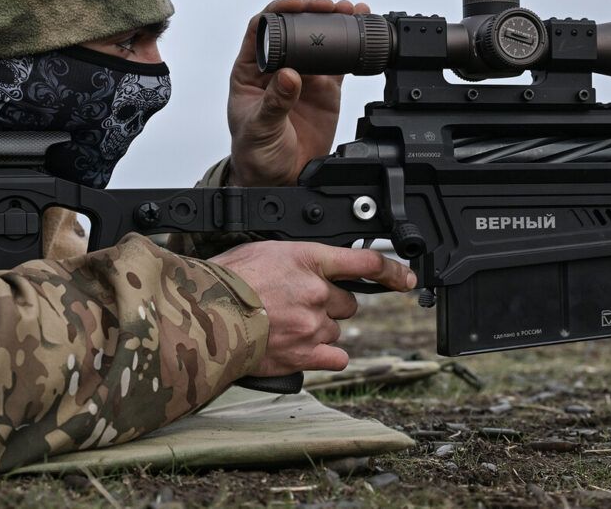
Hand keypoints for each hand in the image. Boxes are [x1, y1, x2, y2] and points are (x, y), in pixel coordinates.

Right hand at [211, 242, 415, 375]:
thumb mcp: (263, 252)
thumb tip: (303, 269)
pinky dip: (323, 356)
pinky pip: (335, 358)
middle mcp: (317, 292)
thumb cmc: (225, 280)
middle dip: (329, 305)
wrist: (206, 314)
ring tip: (286, 326)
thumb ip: (295, 260)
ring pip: (336, 331)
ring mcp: (313, 325)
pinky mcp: (305, 354)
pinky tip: (303, 349)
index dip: (391, 270)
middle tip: (298, 305)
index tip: (405, 279)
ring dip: (319, 330)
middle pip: (347, 303)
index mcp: (309, 260)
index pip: (364, 261)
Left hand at [227, 0, 368, 186]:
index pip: (262, 28)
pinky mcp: (325, 88)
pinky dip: (351, 45)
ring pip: (318, 38)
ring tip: (352, 11)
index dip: (279, 11)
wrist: (278, 178)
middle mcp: (277, 66)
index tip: (297, 5)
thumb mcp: (260, 128)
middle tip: (330, 6)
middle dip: (312, 10)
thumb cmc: (256, 152)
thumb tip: (289, 75)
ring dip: (334, 21)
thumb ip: (274, 103)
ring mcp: (303, 75)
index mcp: (251, 69)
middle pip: (293, 26)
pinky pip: (339, 61)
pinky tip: (362, 31)